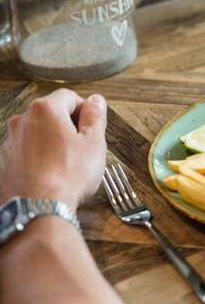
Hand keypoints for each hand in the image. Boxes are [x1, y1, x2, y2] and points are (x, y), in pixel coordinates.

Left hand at [1, 90, 107, 210]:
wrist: (39, 207)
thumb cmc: (68, 175)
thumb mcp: (94, 142)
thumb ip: (95, 116)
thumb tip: (96, 101)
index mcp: (45, 109)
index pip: (69, 97)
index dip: (86, 109)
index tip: (94, 126)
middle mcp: (22, 120)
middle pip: (51, 113)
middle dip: (69, 125)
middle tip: (85, 146)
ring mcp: (11, 141)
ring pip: (38, 132)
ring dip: (54, 140)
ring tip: (69, 162)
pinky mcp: (6, 160)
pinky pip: (28, 150)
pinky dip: (40, 156)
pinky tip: (53, 172)